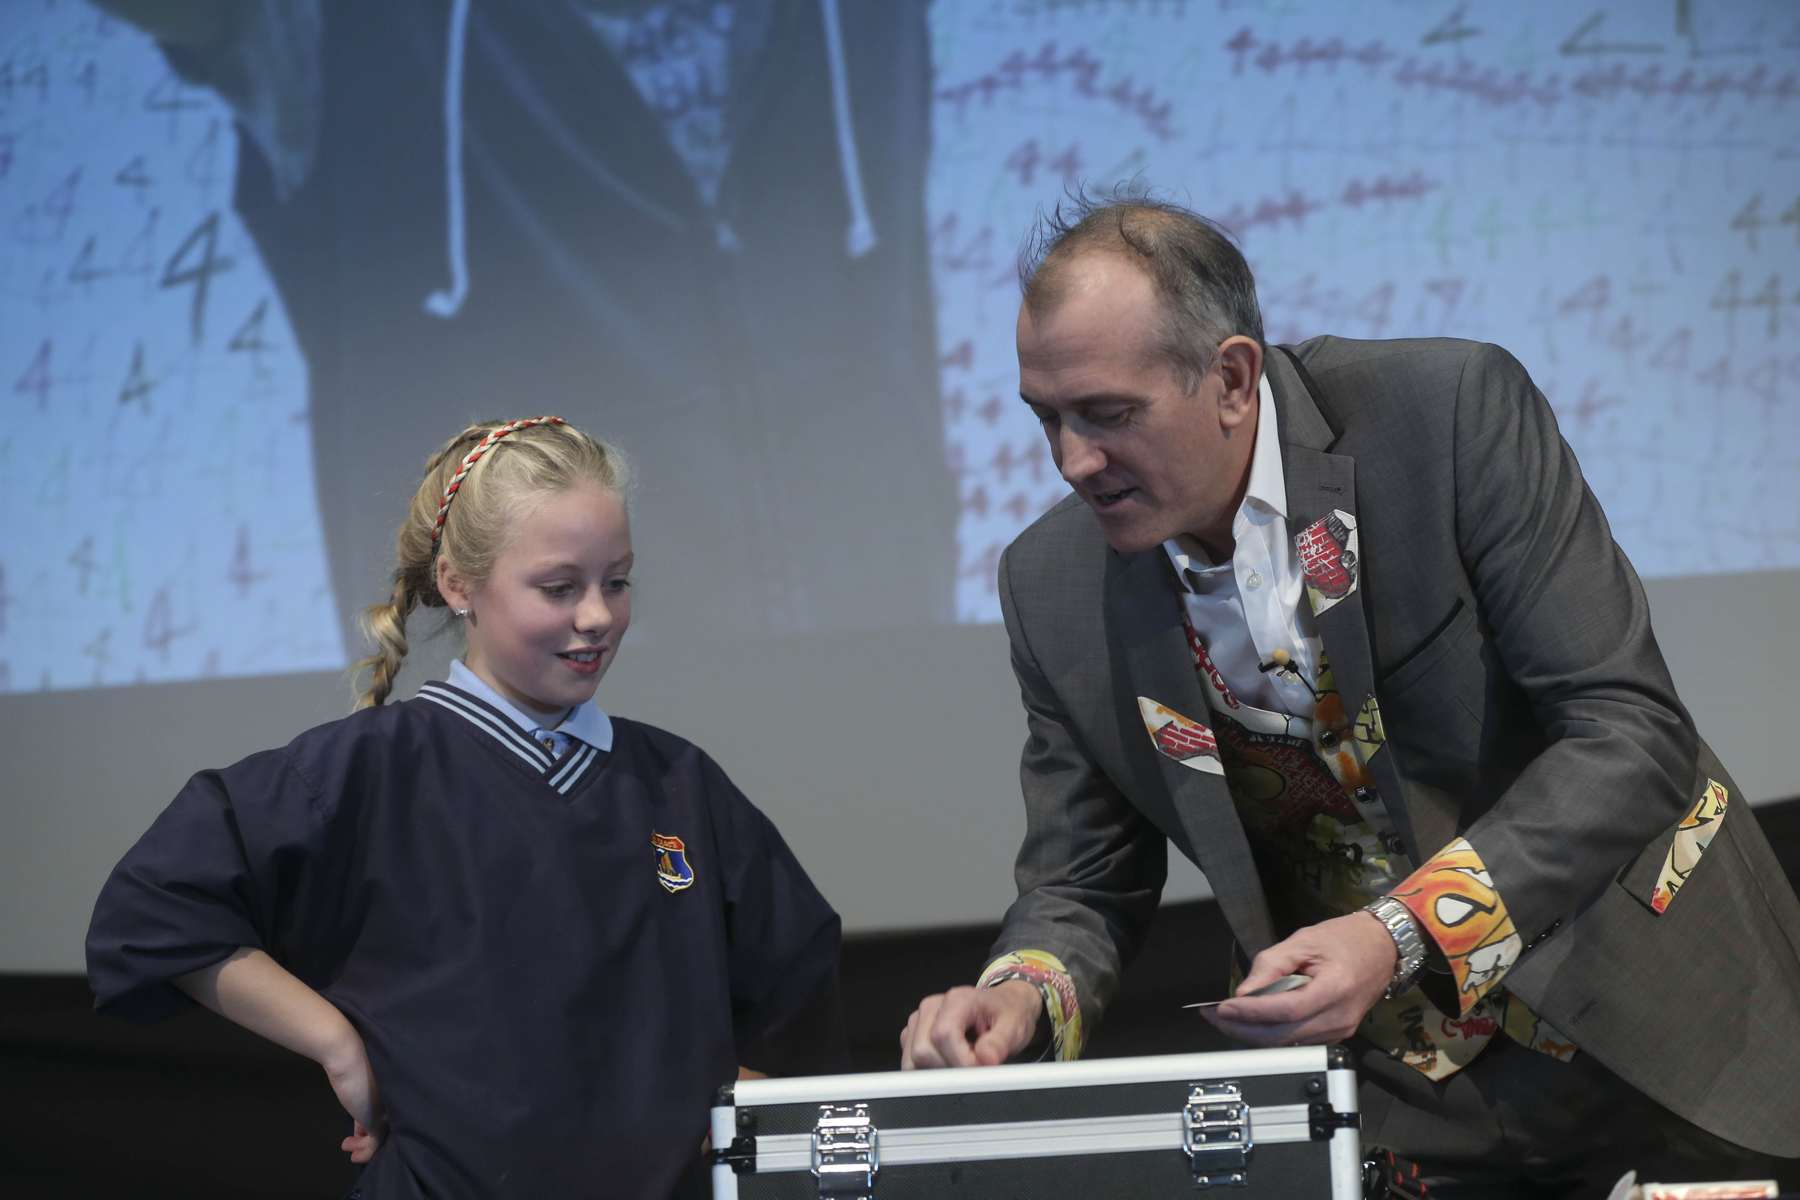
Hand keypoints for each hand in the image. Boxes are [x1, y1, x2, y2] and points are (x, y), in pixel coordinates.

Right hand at [323, 1033, 383, 1164]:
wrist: (347, 1053)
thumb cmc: (350, 1056)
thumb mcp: (358, 1075)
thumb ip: (362, 1088)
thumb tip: (356, 1100)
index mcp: (391, 1085)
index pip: (385, 1108)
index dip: (371, 1119)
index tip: (358, 1128)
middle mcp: (393, 1098)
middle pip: (386, 1122)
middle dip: (368, 1134)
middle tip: (352, 1140)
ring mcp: (387, 1109)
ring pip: (381, 1135)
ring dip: (363, 1145)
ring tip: (348, 1146)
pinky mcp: (377, 1120)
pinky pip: (374, 1143)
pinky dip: (364, 1151)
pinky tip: (349, 1149)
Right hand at [900, 981, 1041, 1068]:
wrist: (1004, 1007)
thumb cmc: (1006, 1013)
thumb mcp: (1014, 1026)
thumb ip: (999, 1043)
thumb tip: (985, 1058)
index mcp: (956, 1000)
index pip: (942, 1036)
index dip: (960, 1060)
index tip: (979, 1067)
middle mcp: (932, 1007)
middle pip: (923, 1051)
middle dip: (949, 1068)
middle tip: (974, 1063)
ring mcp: (919, 1021)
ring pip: (913, 1060)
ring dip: (939, 1070)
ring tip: (964, 1059)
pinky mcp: (913, 1035)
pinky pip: (911, 1063)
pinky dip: (931, 1070)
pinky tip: (951, 1061)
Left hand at [1201, 911, 1396, 1046]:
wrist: (1383, 948)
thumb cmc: (1345, 939)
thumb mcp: (1303, 940)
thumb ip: (1271, 966)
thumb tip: (1244, 994)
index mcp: (1334, 989)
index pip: (1285, 1011)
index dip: (1251, 1013)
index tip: (1222, 1008)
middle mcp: (1339, 1018)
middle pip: (1282, 1036)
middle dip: (1243, 1029)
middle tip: (1215, 1017)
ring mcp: (1340, 1031)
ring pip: (1287, 1043)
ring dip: (1253, 1034)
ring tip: (1227, 1019)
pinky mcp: (1336, 1036)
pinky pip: (1297, 1041)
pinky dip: (1271, 1033)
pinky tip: (1252, 1022)